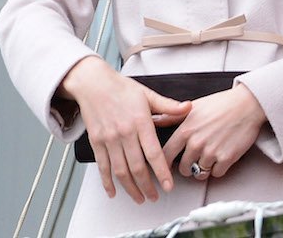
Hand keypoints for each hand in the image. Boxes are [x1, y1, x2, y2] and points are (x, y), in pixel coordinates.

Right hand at [58, 57, 191, 202]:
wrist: (94, 84)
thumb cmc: (122, 88)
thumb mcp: (148, 94)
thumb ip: (168, 106)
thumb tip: (188, 107)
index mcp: (140, 121)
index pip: (154, 152)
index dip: (162, 172)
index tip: (169, 185)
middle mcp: (124, 133)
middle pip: (137, 167)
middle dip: (147, 186)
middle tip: (155, 196)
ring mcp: (109, 139)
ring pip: (120, 171)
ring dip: (131, 189)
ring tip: (140, 198)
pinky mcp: (97, 142)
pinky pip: (102, 167)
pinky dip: (108, 183)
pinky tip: (114, 192)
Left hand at [162, 83, 265, 179]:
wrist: (247, 104)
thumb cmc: (222, 103)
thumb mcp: (194, 107)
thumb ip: (173, 117)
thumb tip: (156, 120)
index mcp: (186, 129)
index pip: (166, 155)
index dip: (164, 164)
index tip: (166, 167)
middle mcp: (196, 142)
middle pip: (183, 169)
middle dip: (188, 166)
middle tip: (195, 158)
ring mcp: (211, 152)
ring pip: (199, 173)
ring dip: (203, 168)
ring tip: (210, 155)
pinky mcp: (226, 159)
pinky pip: (215, 174)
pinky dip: (218, 168)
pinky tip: (221, 156)